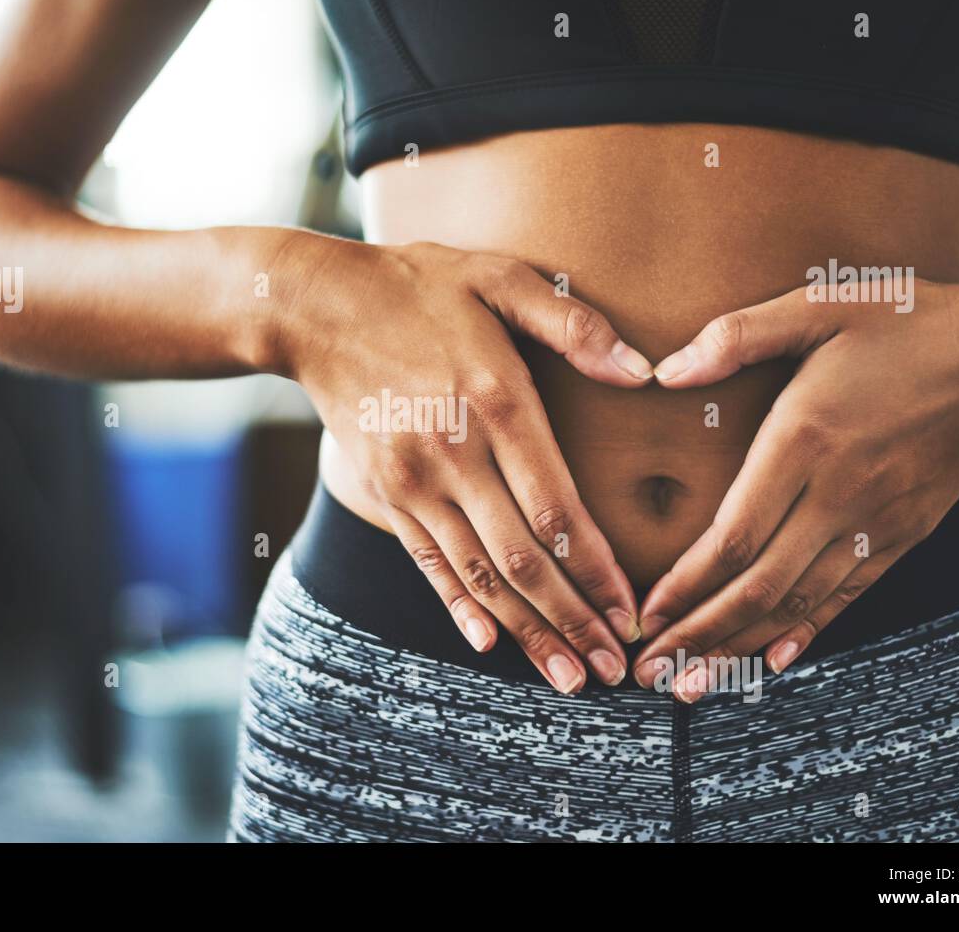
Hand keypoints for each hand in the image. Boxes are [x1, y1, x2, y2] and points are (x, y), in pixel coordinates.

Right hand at [278, 235, 653, 691]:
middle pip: (522, 560)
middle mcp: (454, 454)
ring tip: (569, 680)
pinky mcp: (385, 492)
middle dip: (573, 623)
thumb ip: (573, 324)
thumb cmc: (419, 286)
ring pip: (476, 575)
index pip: (558, 509)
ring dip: (526, 633)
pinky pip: (427, 563)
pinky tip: (490, 644)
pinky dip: (459, 608)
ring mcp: (412, 481)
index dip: (598, 572)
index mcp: (496, 403)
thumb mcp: (499, 277)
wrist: (314, 307)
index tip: (633, 614)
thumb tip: (644, 371)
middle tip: (615, 672)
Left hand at [632, 278, 958, 698]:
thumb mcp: (819, 304)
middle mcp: (838, 496)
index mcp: (805, 442)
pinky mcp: (904, 534)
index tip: (644, 617)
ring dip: (740, 648)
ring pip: (798, 603)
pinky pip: (848, 596)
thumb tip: (663, 371)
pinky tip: (772, 660)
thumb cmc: (908, 322)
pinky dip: (806, 632)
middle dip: (698, 636)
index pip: (731, 538)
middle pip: (757, 587)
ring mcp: (876, 522)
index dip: (684, 587)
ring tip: (693, 685)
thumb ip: (736, 336)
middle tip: (651, 674)